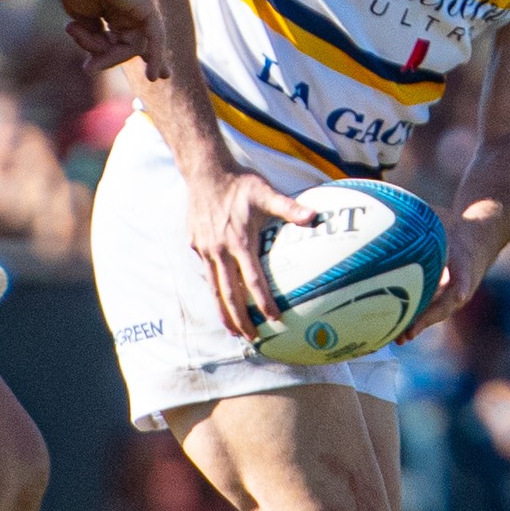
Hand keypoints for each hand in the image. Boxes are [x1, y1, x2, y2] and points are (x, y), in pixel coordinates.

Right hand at [59, 0, 169, 80]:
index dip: (124, 56)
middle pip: (122, 46)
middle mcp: (129, 8)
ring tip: (90, 56)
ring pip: (131, 46)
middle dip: (105, 59)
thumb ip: (94, 36)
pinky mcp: (147, 8)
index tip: (134, 78)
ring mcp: (140, 8)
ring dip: (109, 55)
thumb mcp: (81, 15)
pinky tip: (153, 77)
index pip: (121, 38)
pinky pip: (155, 38)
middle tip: (88, 68)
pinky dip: (155, 56)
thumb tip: (101, 55)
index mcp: (112, 7)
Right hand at [188, 167, 317, 337]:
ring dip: (223, 313)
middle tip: (252, 339)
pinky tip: (222, 299)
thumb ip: (289, 208)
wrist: (203, 171)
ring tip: (233, 331)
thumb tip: (314, 217)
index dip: (263, 303)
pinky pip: (206, 272)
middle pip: (229, 294)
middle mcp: (219, 251)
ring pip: (213, 289)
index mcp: (238, 242)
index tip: (274, 320)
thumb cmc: (238, 182)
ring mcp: (204, 250)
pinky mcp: (195, 245)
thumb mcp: (265, 192)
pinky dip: (214, 289)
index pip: (252, 281)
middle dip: (240, 320)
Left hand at [405, 213, 498, 338]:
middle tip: (411, 330)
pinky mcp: (447, 300)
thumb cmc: (459, 228)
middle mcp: (463, 284)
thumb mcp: (447, 220)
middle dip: (428, 317)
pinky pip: (431, 312)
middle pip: (446, 304)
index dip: (461, 284)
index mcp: (466, 262)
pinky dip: (415, 321)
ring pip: (437, 313)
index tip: (460, 294)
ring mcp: (455, 296)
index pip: (464, 273)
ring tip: (401, 338)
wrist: (481, 240)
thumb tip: (399, 212)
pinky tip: (393, 332)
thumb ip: (427, 220)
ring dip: (420, 325)